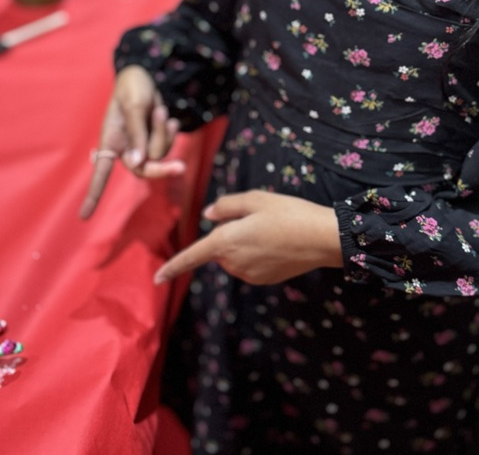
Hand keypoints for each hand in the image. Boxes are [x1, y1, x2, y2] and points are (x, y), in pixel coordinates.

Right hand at [79, 66, 183, 218]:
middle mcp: (124, 147)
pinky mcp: (153, 139)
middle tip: (181, 167)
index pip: (100, 172)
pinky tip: (165, 115)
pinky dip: (168, 130)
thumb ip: (137, 134)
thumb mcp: (134, 107)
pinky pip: (166, 145)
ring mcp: (140, 144)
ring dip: (163, 133)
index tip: (84, 217)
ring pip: (158, 154)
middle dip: (162, 167)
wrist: (143, 75)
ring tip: (159, 110)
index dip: (92, 195)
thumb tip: (138, 162)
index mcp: (110, 140)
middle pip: (143, 169)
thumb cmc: (132, 88)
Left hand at [154, 190, 342, 284]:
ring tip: (271, 229)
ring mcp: (248, 275)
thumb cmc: (288, 213)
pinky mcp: (263, 280)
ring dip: (242, 244)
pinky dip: (255, 254)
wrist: (321, 239)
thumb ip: (226, 206)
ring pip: (234, 256)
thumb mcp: (255, 199)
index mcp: (226, 242)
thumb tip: (208, 215)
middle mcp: (233, 263)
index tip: (157, 278)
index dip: (173, 267)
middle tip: (257, 218)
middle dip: (228, 235)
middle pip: (218, 249)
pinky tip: (277, 242)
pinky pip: (248, 265)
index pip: (192, 256)